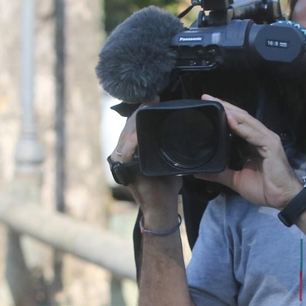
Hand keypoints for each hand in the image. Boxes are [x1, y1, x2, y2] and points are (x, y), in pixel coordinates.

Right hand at [109, 98, 181, 225]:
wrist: (163, 207)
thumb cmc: (166, 186)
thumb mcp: (168, 161)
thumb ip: (169, 147)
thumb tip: (182, 133)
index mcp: (133, 152)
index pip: (134, 127)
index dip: (141, 112)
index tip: (153, 100)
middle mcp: (125, 155)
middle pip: (128, 128)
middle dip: (139, 112)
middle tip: (151, 99)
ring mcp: (123, 162)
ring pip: (126, 136)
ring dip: (135, 121)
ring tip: (145, 108)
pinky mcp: (125, 170)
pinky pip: (126, 152)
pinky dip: (132, 141)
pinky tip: (139, 132)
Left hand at [194, 96, 303, 210]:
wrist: (283, 199)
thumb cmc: (265, 188)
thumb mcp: (236, 180)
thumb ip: (220, 173)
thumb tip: (199, 172)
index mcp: (253, 142)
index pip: (238, 122)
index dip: (225, 113)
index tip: (208, 105)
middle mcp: (261, 137)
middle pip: (241, 117)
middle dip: (225, 106)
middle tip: (208, 97)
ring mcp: (268, 140)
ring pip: (247, 121)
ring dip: (231, 111)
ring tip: (217, 103)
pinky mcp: (271, 146)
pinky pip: (253, 134)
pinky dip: (241, 127)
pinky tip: (230, 119)